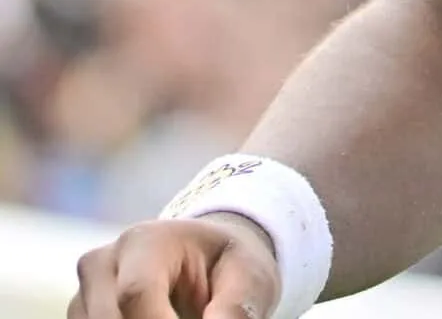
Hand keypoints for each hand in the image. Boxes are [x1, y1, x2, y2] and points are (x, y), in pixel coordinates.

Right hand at [69, 214, 281, 318]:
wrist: (206, 258)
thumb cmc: (230, 265)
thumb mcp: (250, 276)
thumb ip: (236, 307)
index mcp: (146, 241)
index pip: (136, 293)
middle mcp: (103, 262)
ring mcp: (84, 292)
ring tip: (183, 316)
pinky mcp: (80, 315)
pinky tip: (167, 318)